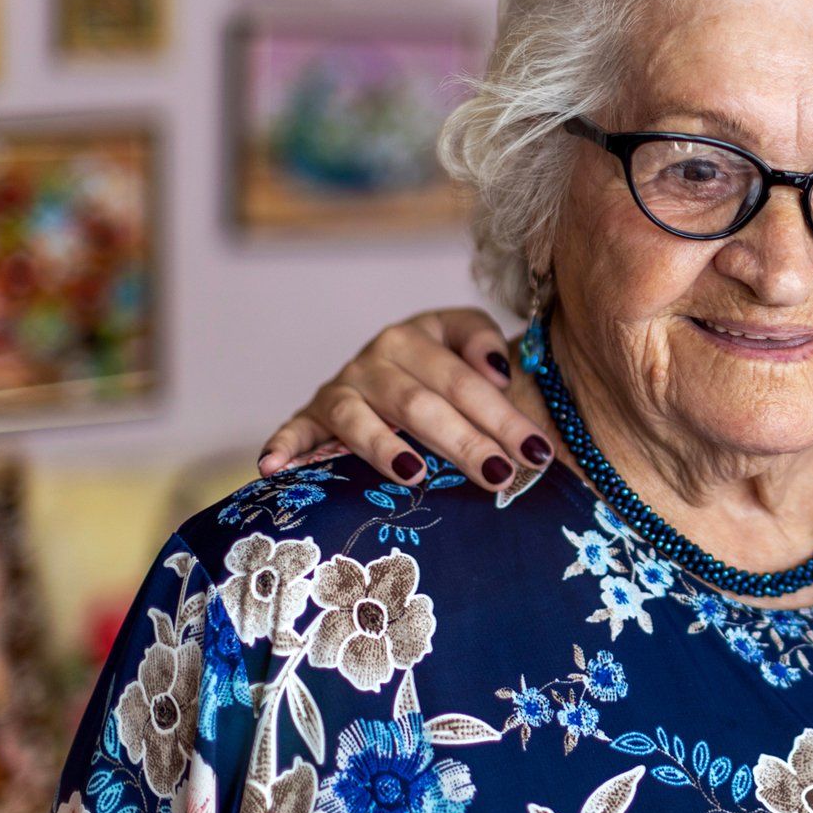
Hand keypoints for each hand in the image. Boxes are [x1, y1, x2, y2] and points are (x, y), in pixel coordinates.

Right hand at [257, 308, 553, 493]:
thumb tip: (496, 370)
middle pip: (422, 404)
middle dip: (464, 441)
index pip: (466, 382)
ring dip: (384, 447)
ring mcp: (340, 388)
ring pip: (361, 419)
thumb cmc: (442, 366)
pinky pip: (294, 432)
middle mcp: (375, 358)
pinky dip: (283, 447)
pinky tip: (274, 468)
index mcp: (416, 337)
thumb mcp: (464, 339)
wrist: (397, 366)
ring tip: (414, 474)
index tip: (538, 452)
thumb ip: (482, 343)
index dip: (504, 417)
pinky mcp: (310, 416)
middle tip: (499, 475)